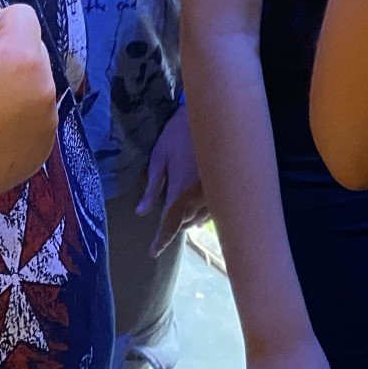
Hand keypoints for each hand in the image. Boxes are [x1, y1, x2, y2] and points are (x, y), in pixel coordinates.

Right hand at [0, 0, 59, 229]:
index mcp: (23, 62)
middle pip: (30, 49)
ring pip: (33, 83)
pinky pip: (34, 117)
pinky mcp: (39, 154)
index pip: (20, 16)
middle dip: (2, 55)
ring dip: (10, 86)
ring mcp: (47, 127)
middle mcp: (46, 92)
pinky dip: (15, 117)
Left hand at [135, 105, 206, 256]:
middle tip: (163, 230)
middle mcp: (200, 197)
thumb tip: (141, 212)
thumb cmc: (178, 133)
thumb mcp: (159, 158)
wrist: (211, 115)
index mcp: (180, 192)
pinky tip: (199, 214)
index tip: (152, 253)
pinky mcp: (226, 186)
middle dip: (174, 227)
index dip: (160, 240)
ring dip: (188, 221)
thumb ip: (152, 188)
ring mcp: (216, 193)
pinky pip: (214, 209)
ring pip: (200, 218)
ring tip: (180, 221)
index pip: (169, 224)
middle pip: (185, 222)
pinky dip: (203, 214)